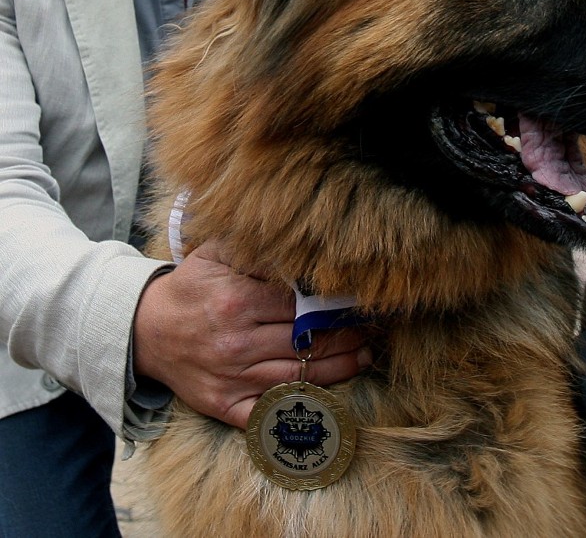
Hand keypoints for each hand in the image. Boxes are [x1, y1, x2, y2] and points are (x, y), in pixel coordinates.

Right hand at [132, 239, 370, 429]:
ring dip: (338, 369)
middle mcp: (236, 342)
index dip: (333, 304)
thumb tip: (294, 244)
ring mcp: (231, 377)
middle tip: (369, 330)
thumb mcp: (214, 255)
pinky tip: (329, 396)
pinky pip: (269, 411)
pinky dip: (299, 406)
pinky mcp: (224, 405)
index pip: (300, 304)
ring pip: (298, 377)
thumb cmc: (190, 289)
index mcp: (237, 300)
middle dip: (345, 336)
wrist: (145, 332)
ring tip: (363, 357)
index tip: (357, 302)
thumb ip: (253, 248)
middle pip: (306, 341)